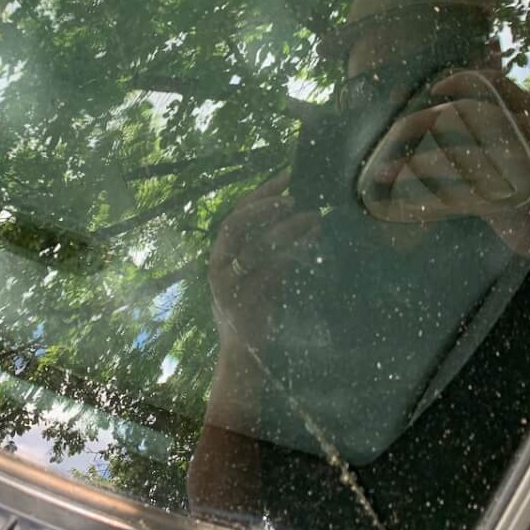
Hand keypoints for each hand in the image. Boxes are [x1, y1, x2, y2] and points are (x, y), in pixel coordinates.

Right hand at [209, 172, 320, 349]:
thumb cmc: (254, 308)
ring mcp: (227, 282)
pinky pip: (270, 269)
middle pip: (235, 223)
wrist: (243, 353)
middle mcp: (217, 263)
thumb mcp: (260, 273)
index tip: (286, 177)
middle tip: (294, 197)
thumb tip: (302, 216)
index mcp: (219, 252)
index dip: (260, 194)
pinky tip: (312, 241)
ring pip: (254, 246)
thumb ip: (271, 249)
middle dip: (264, 206)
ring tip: (311, 217)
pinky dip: (293, 252)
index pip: (236, 213)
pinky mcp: (243, 299)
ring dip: (285, 229)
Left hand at [366, 68, 529, 253]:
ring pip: (453, 157)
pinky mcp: (504, 202)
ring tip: (383, 169)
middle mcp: (525, 137)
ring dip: (412, 165)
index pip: (494, 84)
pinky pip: (453, 195)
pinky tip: (401, 200)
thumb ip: (506, 101)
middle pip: (463, 116)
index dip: (460, 81)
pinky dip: (423, 197)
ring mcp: (516, 168)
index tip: (434, 89)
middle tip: (396, 130)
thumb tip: (489, 48)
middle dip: (422, 123)